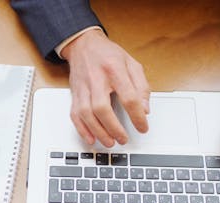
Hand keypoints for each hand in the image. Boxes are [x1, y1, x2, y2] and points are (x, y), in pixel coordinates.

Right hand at [61, 29, 149, 146]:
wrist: (83, 45)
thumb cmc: (107, 54)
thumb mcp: (132, 63)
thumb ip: (141, 86)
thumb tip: (144, 109)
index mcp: (114, 70)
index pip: (128, 97)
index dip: (137, 115)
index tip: (143, 126)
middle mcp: (96, 79)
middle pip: (102, 108)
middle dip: (113, 127)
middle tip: (123, 138)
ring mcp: (83, 88)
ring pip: (86, 114)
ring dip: (98, 131)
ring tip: (110, 141)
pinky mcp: (75, 94)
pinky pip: (75, 114)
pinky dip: (82, 129)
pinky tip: (91, 138)